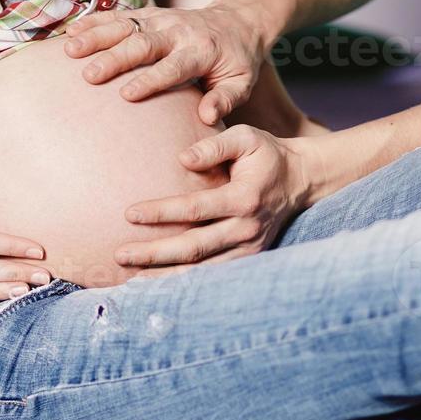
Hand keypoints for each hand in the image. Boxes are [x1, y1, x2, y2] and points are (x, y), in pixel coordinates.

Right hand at [64, 0, 269, 125]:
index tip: (126, 95)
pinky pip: (118, 16)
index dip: (150, 80)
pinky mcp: (149, 15)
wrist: (238, 21)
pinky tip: (71, 31)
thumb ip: (225, 99)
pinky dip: (94, 22)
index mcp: (201, 51)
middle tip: (89, 75)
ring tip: (70, 50)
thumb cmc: (238, 60)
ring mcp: (161, 19)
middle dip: (114, 58)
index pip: (173, 66)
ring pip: (125, 26)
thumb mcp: (242, 83)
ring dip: (96, 36)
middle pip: (143, 44)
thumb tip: (206, 117)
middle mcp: (178, 31)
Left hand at [115, 126, 309, 268]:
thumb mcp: (247, 137)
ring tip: (129, 277)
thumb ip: (215, 145)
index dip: (161, 212)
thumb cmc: (266, 154)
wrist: (301, 180)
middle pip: (194, 248)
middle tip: (119, 254)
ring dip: (164, 275)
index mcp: (245, 198)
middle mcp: (247, 229)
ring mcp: (249, 249)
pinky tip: (156, 282)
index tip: (129, 213)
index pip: (196, 209)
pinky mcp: (249, 260)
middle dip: (154, 254)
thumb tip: (182, 158)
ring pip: (202, 270)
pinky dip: (184, 281)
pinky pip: (212, 274)